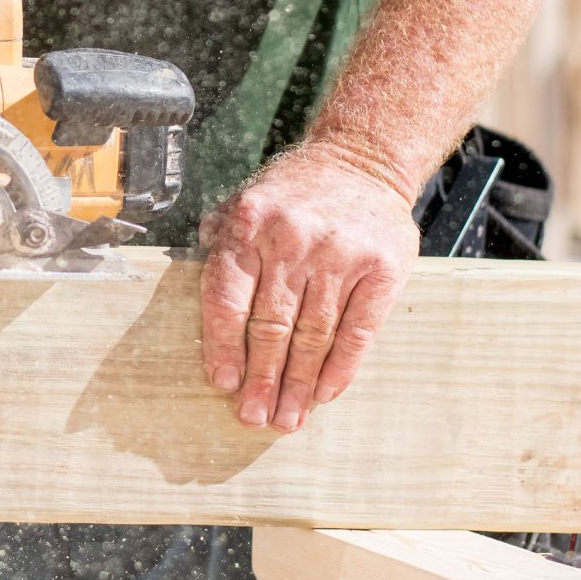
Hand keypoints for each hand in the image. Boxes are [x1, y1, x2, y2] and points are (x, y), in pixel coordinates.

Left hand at [199, 143, 419, 429]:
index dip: (224, 346)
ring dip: (298, 384)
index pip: (228, 298)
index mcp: (250, 224)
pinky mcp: (381, 270)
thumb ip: (218, 241)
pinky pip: (358, 331)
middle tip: (255, 418)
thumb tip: (198, 298)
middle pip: (272, 325)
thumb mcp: (244, 199)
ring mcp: (340, 255)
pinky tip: (324, 393)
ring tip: (288, 419)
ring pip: (314, 334)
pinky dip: (340, 367)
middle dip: (262, 379)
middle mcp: (293, 239)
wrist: (362, 160)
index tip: (224, 384)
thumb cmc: (293, 191)